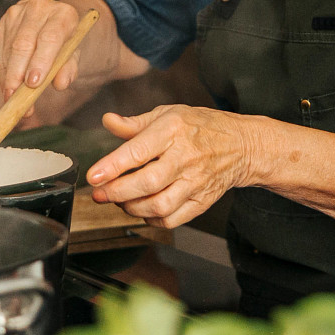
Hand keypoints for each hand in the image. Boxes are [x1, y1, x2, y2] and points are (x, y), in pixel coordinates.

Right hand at [0, 0, 103, 99]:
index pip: (50, 37)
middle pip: (23, 43)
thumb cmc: (65, 44)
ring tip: (13, 99)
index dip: (41, 61)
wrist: (54, 25)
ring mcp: (16, 14)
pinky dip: (2, 72)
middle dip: (17, 73)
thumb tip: (60, 84)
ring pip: (8, 50)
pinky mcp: (1, 24)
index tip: (33, 83)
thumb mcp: (74, 56)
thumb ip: (69, 68)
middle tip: (15, 98)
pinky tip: (8, 86)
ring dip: (8, 77)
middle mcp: (38, 8)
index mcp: (63, 14)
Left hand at [87, 105, 262, 228]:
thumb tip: (108, 121)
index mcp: (174, 130)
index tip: (93, 175)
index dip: (113, 166)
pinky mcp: (202, 201)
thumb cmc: (201, 127)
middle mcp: (185, 157)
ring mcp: (195, 182)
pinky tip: (142, 210)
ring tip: (120, 200)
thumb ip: (135, 123)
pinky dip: (151, 220)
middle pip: (147, 183)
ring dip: (132, 208)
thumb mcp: (168, 114)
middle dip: (117, 192)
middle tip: (99, 193)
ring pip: (159, 205)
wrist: (241, 145)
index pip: (139, 151)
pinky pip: (172, 219)